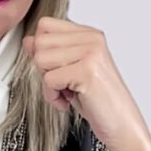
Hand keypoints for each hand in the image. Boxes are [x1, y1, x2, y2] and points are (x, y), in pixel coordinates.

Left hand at [22, 16, 148, 150]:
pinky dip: (53, 96)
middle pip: (40, 42)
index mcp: (89, 34)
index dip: (42, 50)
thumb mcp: (68, 71)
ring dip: (48, 84)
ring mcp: (90, 52)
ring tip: (68, 91)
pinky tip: (69, 100)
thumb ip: (49, 52)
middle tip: (65, 83)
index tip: (58, 68)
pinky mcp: (86, 70)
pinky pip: (48, 79)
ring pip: (40, 59)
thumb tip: (28, 40)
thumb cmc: (98, 101)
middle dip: (44, 68)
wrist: (122, 125)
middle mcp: (91, 39)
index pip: (45, 25)